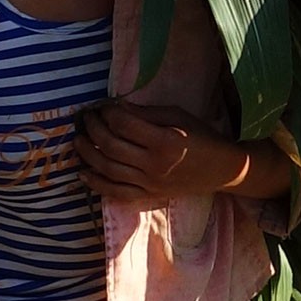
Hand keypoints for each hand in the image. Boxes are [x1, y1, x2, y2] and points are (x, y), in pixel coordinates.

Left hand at [74, 103, 247, 200]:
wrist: (221, 169)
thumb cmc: (201, 136)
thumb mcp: (177, 115)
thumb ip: (145, 112)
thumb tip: (116, 106)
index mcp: (164, 140)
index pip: (124, 125)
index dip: (107, 113)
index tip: (102, 106)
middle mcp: (154, 164)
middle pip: (111, 146)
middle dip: (93, 129)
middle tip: (85, 118)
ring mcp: (150, 183)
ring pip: (109, 170)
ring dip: (88, 154)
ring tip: (78, 140)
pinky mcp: (149, 195)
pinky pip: (117, 193)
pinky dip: (97, 184)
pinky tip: (83, 173)